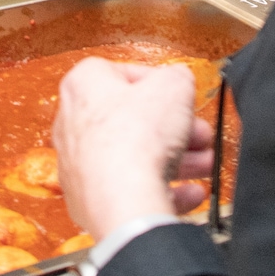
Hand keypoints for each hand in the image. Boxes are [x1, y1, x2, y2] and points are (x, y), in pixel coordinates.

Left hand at [53, 58, 214, 239]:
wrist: (124, 201)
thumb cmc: (136, 141)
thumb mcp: (174, 86)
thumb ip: (177, 77)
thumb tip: (177, 79)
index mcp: (83, 86)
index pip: (120, 73)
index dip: (157, 83)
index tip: (176, 95)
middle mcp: (72, 124)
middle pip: (131, 119)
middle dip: (172, 127)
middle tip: (196, 133)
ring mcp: (78, 166)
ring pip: (132, 156)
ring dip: (174, 159)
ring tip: (202, 163)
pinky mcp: (89, 200)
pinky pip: (129, 189)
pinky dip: (159, 189)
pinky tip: (189, 192)